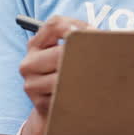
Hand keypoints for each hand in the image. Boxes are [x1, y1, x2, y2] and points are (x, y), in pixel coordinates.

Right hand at [17, 15, 87, 134]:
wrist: (54, 109)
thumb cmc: (67, 74)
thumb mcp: (67, 52)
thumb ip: (80, 37)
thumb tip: (99, 34)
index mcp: (35, 45)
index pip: (54, 24)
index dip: (77, 25)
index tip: (94, 32)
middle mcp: (28, 63)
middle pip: (61, 51)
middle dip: (85, 54)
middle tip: (104, 57)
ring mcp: (31, 84)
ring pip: (64, 75)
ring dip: (85, 76)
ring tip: (99, 76)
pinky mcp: (40, 103)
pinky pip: (65, 94)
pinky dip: (80, 93)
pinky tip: (87, 92)